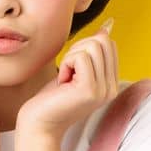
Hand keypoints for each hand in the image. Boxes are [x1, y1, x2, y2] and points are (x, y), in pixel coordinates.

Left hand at [17, 18, 118, 137]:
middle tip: (67, 71)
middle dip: (79, 48)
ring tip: (65, 77)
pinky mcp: (90, 90)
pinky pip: (80, 57)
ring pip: (93, 46)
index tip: (72, 68)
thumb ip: (92, 52)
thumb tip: (108, 26)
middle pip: (103, 41)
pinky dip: (66, 63)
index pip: (109, 44)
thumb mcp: (75, 71)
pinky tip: (62, 81)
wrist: (39, 125)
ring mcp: (103, 90)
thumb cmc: (52, 98)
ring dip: (71, 56)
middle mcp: (112, 88)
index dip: (85, 47)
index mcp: (111, 83)